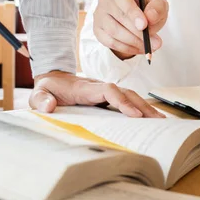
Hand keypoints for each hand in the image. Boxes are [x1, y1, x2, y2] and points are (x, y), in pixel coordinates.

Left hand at [29, 71, 164, 117]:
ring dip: (144, 106)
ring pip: (129, 95)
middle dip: (141, 105)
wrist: (51, 79)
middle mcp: (98, 87)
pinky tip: (150, 117)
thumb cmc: (46, 89)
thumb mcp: (38, 94)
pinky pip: (126, 100)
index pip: (108, 90)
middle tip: (156, 120)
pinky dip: (139, 108)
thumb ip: (41, 100)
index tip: (132, 114)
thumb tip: (50, 106)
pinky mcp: (106, 97)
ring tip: (161, 120)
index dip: (121, 101)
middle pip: (125, 92)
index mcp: (84, 88)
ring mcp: (103, 92)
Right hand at [93, 0, 167, 59]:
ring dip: (134, 42)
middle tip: (156, 43)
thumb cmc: (146, 8)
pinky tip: (140, 49)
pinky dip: (127, 48)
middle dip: (138, 33)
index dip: (132, 12)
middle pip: (119, 17)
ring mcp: (99, 15)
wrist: (134, 17)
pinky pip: (111, 43)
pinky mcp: (97, 30)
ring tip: (150, 47)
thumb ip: (157, 8)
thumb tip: (150, 17)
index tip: (144, 25)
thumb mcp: (157, 4)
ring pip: (114, 32)